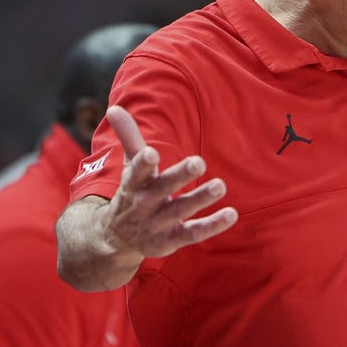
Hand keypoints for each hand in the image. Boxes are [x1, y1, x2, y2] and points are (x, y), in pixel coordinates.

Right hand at [102, 105, 237, 260]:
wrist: (116, 238)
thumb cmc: (132, 193)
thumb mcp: (130, 166)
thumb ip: (128, 137)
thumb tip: (115, 107)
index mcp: (134, 184)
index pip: (136, 173)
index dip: (143, 163)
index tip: (152, 152)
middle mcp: (144, 204)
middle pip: (162, 189)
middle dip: (179, 176)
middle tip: (199, 161)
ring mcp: (157, 224)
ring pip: (180, 210)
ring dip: (199, 198)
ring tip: (220, 185)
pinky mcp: (171, 240)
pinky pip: (193, 233)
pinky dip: (212, 225)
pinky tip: (231, 213)